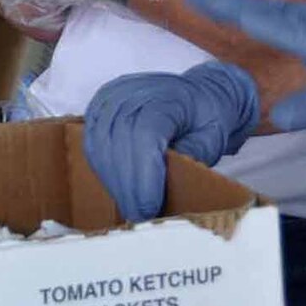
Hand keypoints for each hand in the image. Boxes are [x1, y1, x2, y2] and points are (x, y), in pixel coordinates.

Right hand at [83, 62, 259, 221]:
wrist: (200, 93)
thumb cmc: (208, 117)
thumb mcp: (212, 139)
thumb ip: (192, 159)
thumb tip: (168, 191)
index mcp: (167, 95)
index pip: (145, 135)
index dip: (143, 176)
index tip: (149, 207)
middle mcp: (134, 90)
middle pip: (119, 141)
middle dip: (127, 186)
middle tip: (138, 215)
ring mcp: (113, 96)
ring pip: (101, 143)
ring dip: (113, 180)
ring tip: (129, 205)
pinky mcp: (101, 105)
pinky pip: (93, 140)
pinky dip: (103, 168)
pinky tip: (117, 186)